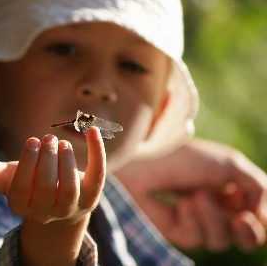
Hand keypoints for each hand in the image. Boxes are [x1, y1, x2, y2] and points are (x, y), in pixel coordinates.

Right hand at [0, 127, 105, 265]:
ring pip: (71, 188)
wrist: (58, 203)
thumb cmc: (28, 184)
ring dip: (67, 161)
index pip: (22, 188)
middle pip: (47, 188)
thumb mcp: (5, 177)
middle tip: (48, 139)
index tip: (32, 141)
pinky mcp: (91, 198)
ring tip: (61, 142)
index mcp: (21, 205)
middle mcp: (46, 212)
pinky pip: (97, 176)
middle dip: (48, 160)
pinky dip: (97, 152)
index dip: (28, 163)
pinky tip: (94, 131)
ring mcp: (70, 207)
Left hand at [115, 138, 266, 251]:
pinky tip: (182, 204)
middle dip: (248, 233)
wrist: (144, 161)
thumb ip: (259, 190)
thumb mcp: (231, 166)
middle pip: (246, 239)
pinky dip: (193, 221)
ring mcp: (197, 221)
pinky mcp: (177, 231)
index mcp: (232, 190)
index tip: (255, 214)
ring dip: (213, 219)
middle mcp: (217, 207)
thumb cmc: (185, 158)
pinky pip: (197, 239)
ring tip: (196, 196)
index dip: (262, 220)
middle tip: (241, 220)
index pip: (258, 217)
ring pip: (222, 240)